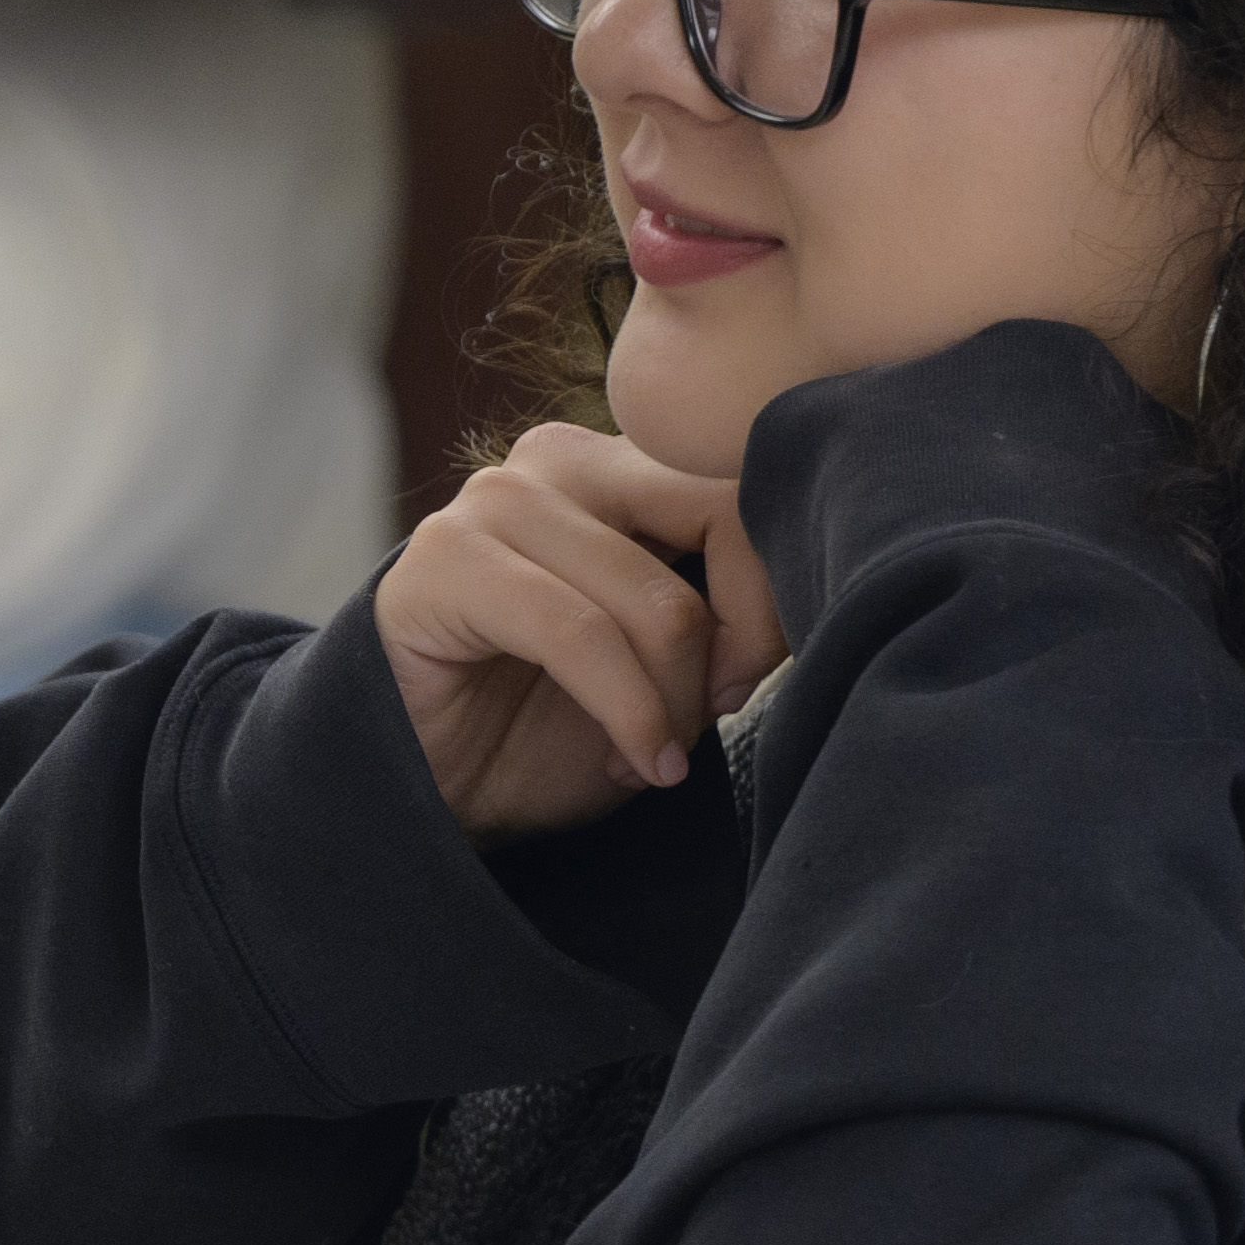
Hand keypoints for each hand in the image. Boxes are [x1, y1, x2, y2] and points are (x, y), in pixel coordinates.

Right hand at [374, 423, 779, 839]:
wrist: (430, 784)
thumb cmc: (555, 722)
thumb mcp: (669, 660)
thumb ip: (728, 611)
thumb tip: (814, 595)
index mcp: (618, 465)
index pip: (747, 483)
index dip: (774, 593)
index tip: (750, 685)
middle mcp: (556, 461)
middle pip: (719, 516)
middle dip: (741, 638)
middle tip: (715, 719)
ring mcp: (491, 503)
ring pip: (655, 598)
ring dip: (673, 700)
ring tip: (658, 756)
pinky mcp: (440, 563)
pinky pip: (577, 634)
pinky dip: (626, 713)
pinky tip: (634, 764)